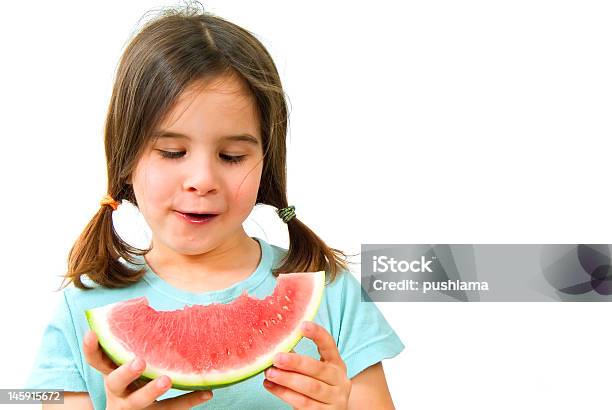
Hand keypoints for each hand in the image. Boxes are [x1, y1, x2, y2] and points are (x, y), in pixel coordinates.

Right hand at [83, 330, 212, 408]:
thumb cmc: (134, 381)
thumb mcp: (128, 366)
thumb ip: (133, 346)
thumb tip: (145, 306)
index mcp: (111, 374)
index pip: (97, 361)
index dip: (92, 348)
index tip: (92, 333)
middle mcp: (118, 392)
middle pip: (115, 383)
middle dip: (125, 372)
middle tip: (139, 362)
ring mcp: (133, 406)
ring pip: (139, 401)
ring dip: (152, 390)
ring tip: (167, 379)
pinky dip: (188, 400)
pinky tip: (207, 392)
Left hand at [263, 321, 350, 408]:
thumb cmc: (320, 387)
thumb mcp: (317, 372)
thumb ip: (300, 361)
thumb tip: (276, 345)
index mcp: (337, 364)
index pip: (329, 346)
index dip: (317, 334)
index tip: (302, 325)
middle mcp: (340, 380)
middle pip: (318, 369)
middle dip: (296, 362)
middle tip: (276, 357)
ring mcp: (335, 399)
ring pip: (310, 388)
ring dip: (287, 380)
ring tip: (270, 373)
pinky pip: (303, 403)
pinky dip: (284, 394)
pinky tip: (270, 386)